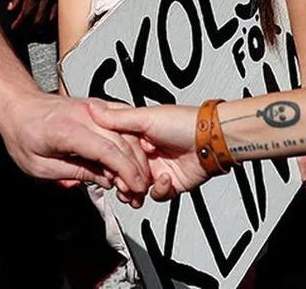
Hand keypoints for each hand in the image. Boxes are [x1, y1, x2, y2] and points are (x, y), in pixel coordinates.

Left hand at [0, 94, 150, 204]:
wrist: (19, 106)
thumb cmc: (24, 133)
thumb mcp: (40, 166)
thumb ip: (75, 172)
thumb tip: (104, 180)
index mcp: (68, 129)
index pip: (108, 150)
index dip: (125, 171)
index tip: (134, 187)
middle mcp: (85, 114)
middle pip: (123, 141)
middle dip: (136, 169)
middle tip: (138, 191)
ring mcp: (94, 108)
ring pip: (128, 131)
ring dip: (138, 157)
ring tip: (136, 180)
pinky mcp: (99, 108)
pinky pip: (124, 124)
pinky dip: (134, 142)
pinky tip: (134, 159)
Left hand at [9, 0, 65, 28]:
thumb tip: (11, 7)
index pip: (27, 12)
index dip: (20, 22)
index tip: (15, 27)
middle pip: (40, 18)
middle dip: (31, 26)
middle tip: (24, 28)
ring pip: (52, 16)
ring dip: (42, 24)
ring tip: (35, 25)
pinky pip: (59, 9)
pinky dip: (52, 16)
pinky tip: (47, 16)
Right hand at [90, 102, 209, 200]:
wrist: (210, 141)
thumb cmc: (184, 123)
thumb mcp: (146, 117)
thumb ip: (119, 119)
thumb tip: (95, 110)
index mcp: (140, 135)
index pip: (116, 151)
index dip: (109, 159)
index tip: (104, 163)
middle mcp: (148, 153)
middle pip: (124, 172)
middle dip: (120, 178)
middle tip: (119, 178)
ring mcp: (159, 169)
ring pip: (137, 187)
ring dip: (135, 189)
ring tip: (138, 185)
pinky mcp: (171, 184)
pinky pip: (157, 194)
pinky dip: (159, 190)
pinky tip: (165, 179)